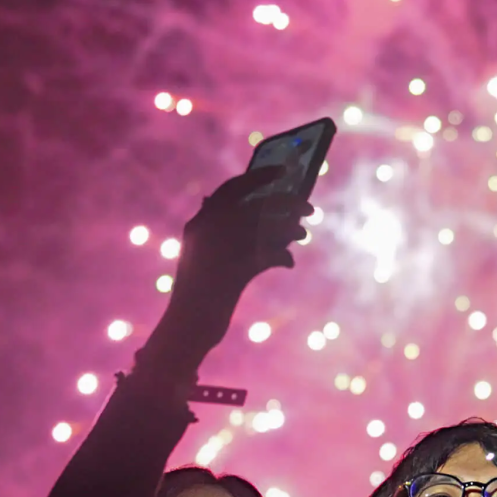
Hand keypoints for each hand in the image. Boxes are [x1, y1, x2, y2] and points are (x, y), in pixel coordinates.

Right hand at [151, 166, 312, 362]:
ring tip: (302, 234)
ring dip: (290, 230)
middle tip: (309, 209)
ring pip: (267, 229)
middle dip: (288, 204)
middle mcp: (208, 231)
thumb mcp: (205, 255)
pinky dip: (282, 256)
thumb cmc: (201, 290)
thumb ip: (220, 229)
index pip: (233, 189)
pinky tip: (289, 262)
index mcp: (200, 223)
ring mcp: (219, 251)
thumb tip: (251, 208)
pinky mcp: (235, 273)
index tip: (284, 171)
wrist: (187, 325)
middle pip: (257, 206)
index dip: (260, 177)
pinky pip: (269, 256)